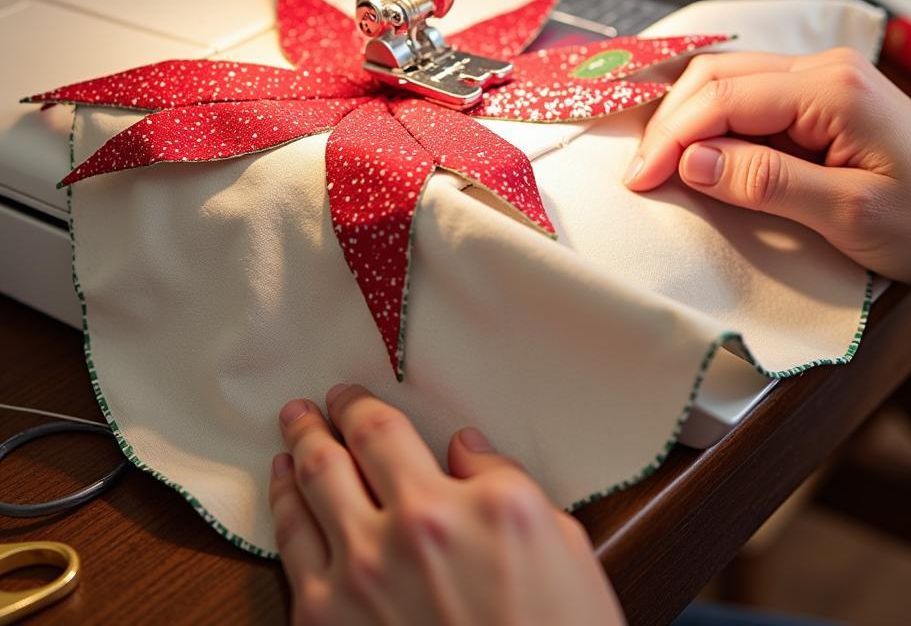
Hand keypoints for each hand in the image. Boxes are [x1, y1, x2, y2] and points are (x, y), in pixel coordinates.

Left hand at [270, 386, 623, 625]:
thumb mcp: (558, 539)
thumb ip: (503, 480)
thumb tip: (464, 449)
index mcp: (461, 504)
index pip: (385, 432)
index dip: (357, 406)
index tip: (350, 397)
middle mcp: (403, 532)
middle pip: (334, 456)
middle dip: (315, 424)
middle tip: (306, 409)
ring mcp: (358, 583)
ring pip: (303, 499)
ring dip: (290, 461)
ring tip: (286, 443)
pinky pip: (292, 558)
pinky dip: (281, 518)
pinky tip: (285, 506)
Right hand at [625, 48, 910, 310]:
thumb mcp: (849, 214)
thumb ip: (767, 182)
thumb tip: (691, 161)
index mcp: (832, 89)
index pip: (724, 97)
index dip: (672, 136)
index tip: (640, 177)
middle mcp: (823, 70)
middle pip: (718, 76)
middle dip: (670, 122)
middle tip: (640, 172)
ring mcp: (822, 80)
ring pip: (728, 82)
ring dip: (687, 121)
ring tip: (659, 165)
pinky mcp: (820, 100)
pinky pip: (750, 99)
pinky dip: (714, 125)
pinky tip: (699, 153)